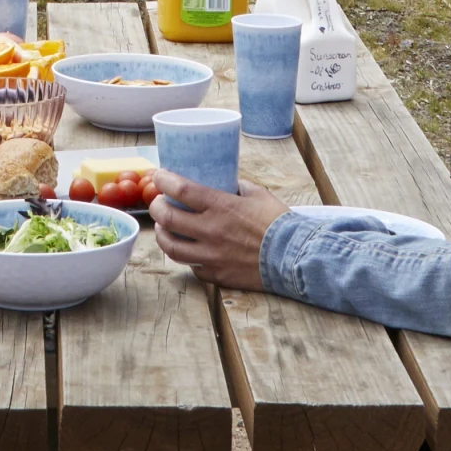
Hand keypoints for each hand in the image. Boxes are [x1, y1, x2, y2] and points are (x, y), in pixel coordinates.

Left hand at [149, 180, 289, 291]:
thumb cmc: (278, 223)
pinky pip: (191, 266)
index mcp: (220, 206)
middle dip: (156, 207)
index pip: (180, 189)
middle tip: (157, 203)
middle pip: (167, 218)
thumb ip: (237, 186)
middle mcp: (210, 231)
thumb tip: (226, 181)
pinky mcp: (216, 275)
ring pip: (171, 247)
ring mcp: (211, 256)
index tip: (158, 175)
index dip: (163, 180)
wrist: (294, 257)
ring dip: (162, 234)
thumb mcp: (258, 194)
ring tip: (162, 228)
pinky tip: (186, 249)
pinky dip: (185, 256)